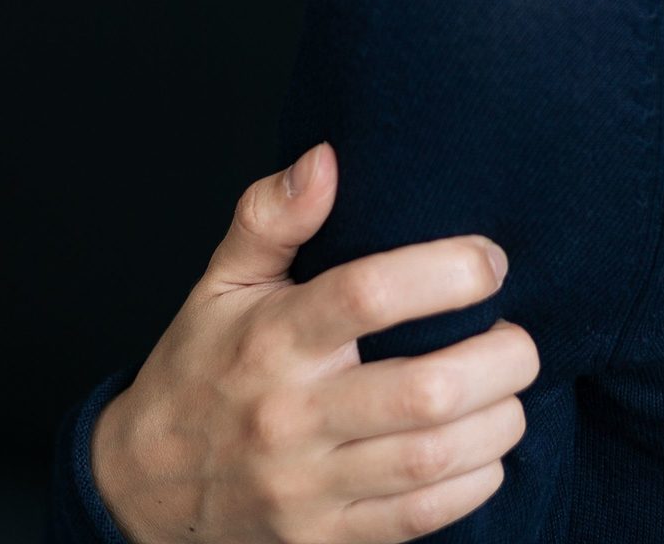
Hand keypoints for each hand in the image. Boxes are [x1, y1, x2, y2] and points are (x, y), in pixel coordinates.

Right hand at [90, 140, 539, 542]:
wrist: (144, 487)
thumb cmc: (198, 366)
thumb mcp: (221, 280)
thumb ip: (272, 215)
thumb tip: (325, 158)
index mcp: (271, 338)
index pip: (368, 295)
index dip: (446, 272)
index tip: (490, 260)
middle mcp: (292, 415)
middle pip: (424, 390)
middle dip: (499, 358)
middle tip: (518, 333)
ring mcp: (310, 486)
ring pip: (434, 458)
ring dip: (499, 419)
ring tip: (510, 385)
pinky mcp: (327, 539)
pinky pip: (422, 517)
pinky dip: (476, 480)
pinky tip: (486, 445)